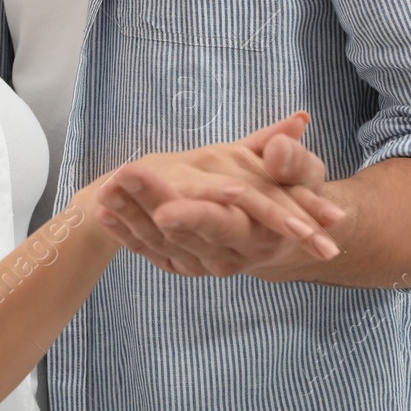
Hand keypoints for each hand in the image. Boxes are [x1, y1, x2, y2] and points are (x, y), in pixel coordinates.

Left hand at [93, 112, 346, 277]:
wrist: (288, 236)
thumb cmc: (297, 196)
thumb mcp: (307, 176)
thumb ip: (293, 161)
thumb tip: (280, 146)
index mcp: (257, 234)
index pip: (221, 225)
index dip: (194, 216)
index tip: (164, 207)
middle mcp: (227, 256)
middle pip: (181, 235)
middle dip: (146, 206)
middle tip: (117, 178)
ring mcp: (203, 263)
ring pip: (160, 244)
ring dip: (128, 218)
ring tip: (102, 189)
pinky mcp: (185, 262)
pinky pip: (151, 251)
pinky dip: (125, 234)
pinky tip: (102, 213)